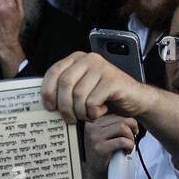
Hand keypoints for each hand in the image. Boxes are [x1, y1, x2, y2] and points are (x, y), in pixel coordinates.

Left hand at [42, 51, 156, 123]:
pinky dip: (94, 113)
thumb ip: (65, 90)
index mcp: (77, 59)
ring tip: (87, 116)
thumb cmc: (104, 97)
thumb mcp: (81, 90)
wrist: (134, 100)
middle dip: (64, 106)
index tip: (49, 108)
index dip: (47, 91)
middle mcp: (89, 59)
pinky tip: (101, 112)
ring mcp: (102, 68)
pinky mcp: (113, 80)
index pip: (54, 71)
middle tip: (69, 119)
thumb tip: (44, 103)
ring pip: (78, 95)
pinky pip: (92, 102)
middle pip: (65, 84)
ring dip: (80, 113)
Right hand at [81, 114, 137, 178]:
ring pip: (122, 128)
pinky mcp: (100, 148)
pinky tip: (127, 152)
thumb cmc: (104, 154)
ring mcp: (95, 138)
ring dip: (131, 138)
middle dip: (132, 129)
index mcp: (93, 122)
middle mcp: (92, 128)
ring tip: (129, 146)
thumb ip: (112, 126)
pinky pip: (122, 141)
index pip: (115, 114)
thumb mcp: (105, 136)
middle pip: (121, 120)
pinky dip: (129, 146)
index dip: (128, 122)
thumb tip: (130, 119)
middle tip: (133, 139)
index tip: (132, 130)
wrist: (96, 173)